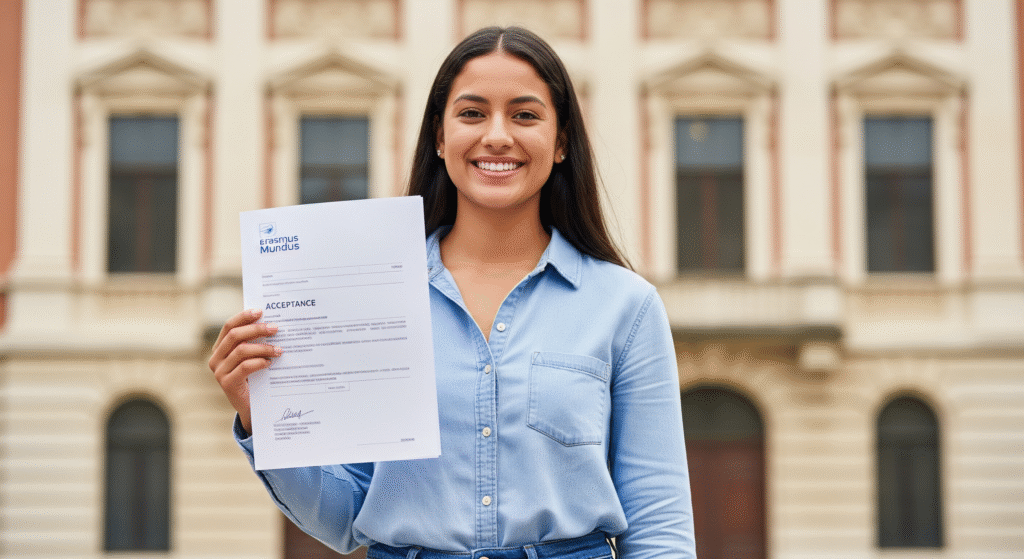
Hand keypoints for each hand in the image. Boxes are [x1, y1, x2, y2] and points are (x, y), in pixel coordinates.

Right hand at [208, 309, 280, 435]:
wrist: (251, 407)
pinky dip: (260, 362)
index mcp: (220, 348)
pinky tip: (270, 362)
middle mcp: (216, 358)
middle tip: (275, 328)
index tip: (261, 311)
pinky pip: (245, 367)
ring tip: (279, 349)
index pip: (229, 326)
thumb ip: (254, 342)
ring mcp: (219, 371)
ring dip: (263, 347)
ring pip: (241, 351)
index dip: (244, 317)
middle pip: (235, 336)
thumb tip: (272, 323)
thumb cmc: (255, 378)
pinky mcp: (227, 383)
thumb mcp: (252, 357)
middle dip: (257, 329)